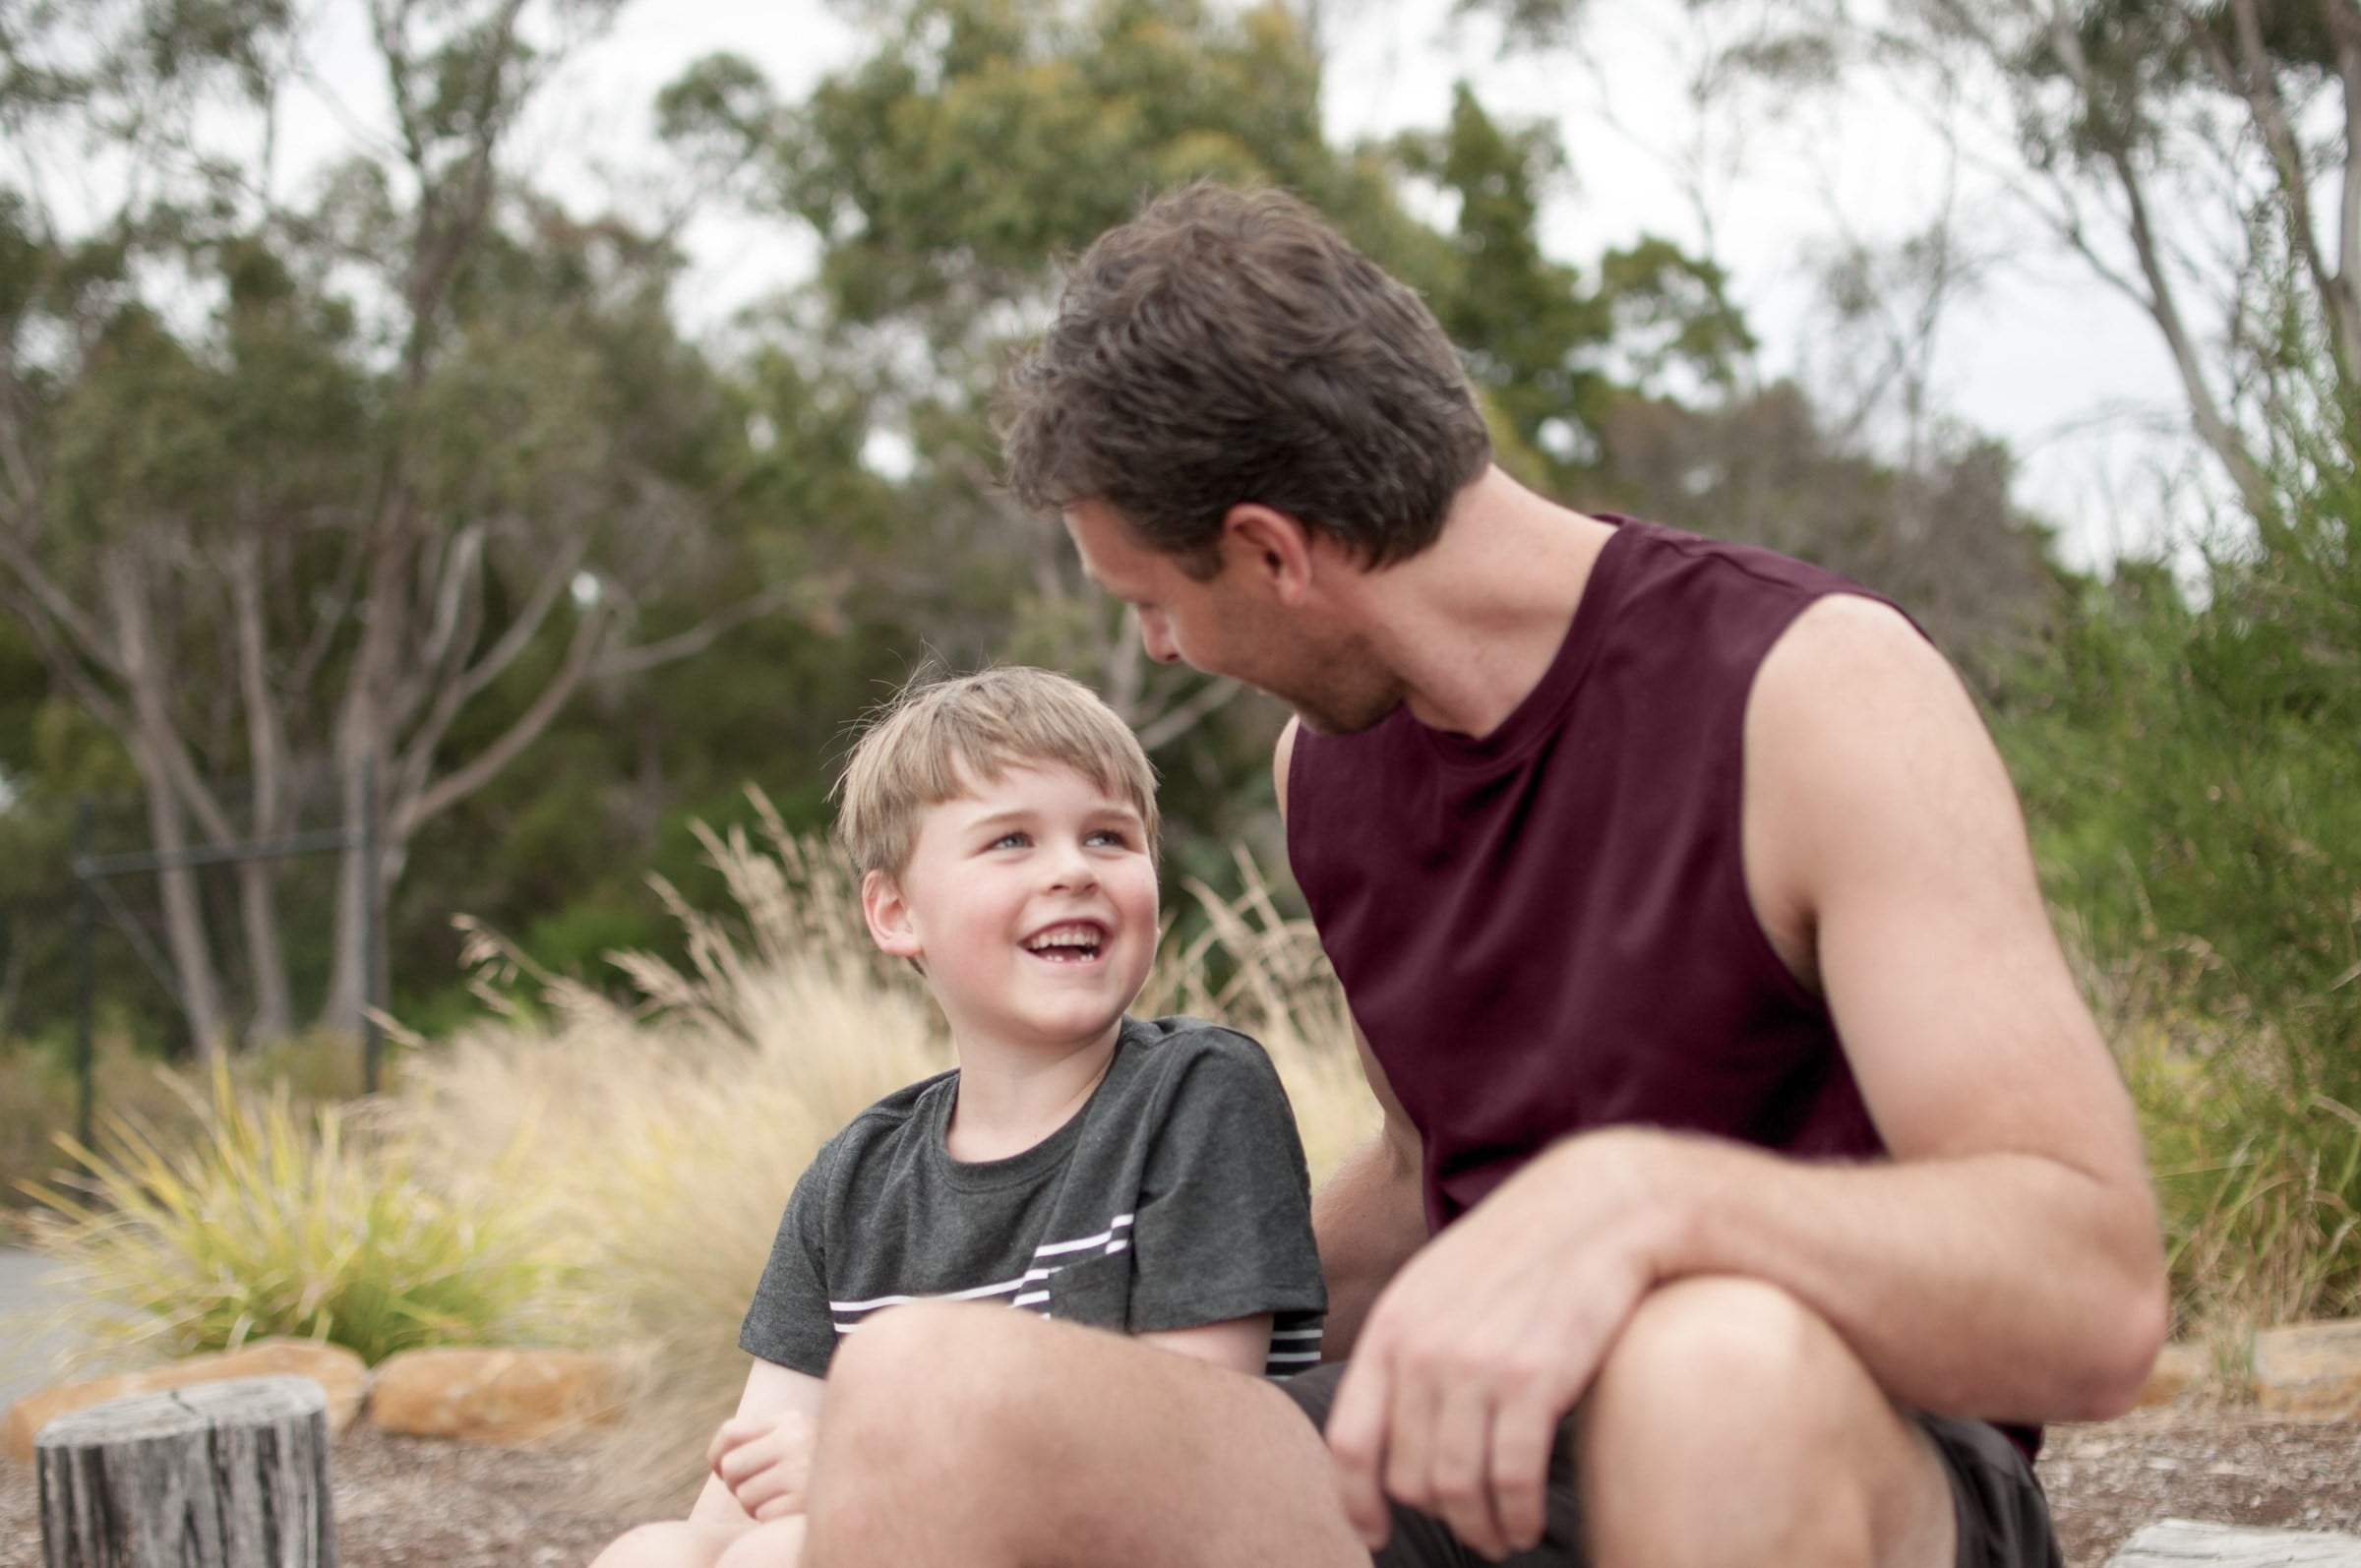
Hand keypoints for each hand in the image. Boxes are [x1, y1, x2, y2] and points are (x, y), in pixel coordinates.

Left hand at [708, 1408, 817, 1522]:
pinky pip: (762, 1515)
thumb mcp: (798, 1438)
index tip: (719, 1467)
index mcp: (791, 1421)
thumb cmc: (821, 1465)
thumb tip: (717, 1458)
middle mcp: (796, 1440)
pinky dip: (770, 1518)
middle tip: (759, 1487)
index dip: (716, 1454)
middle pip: (731, 1466)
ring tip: (779, 1499)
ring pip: (744, 1495)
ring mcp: (800, 1472)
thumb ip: (763, 1436)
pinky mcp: (802, 1504)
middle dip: (736, 1483)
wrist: (871, 1483)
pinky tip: (789, 1511)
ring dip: (755, 1505)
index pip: (730, 1432)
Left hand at [1322, 1131, 1682, 1559]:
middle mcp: (1423, 1350)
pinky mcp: (1534, 1381)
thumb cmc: (1524, 1249)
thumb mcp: (1442, 1284)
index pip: (1350, 1441)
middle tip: (1469, 1527)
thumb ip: (1411, 1344)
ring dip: (1481, 1528)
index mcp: (1393, 1326)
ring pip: (1457, 1489)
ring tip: (1502, 1535)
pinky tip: (1527, 1520)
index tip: (1373, 1532)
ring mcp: (1476, 1366)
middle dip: (1438, 1515)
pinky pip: (1510, 1482)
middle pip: (1408, 1476)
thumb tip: (1394, 1420)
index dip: (1356, 1501)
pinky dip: (1517, 1516)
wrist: (1601, 1206)